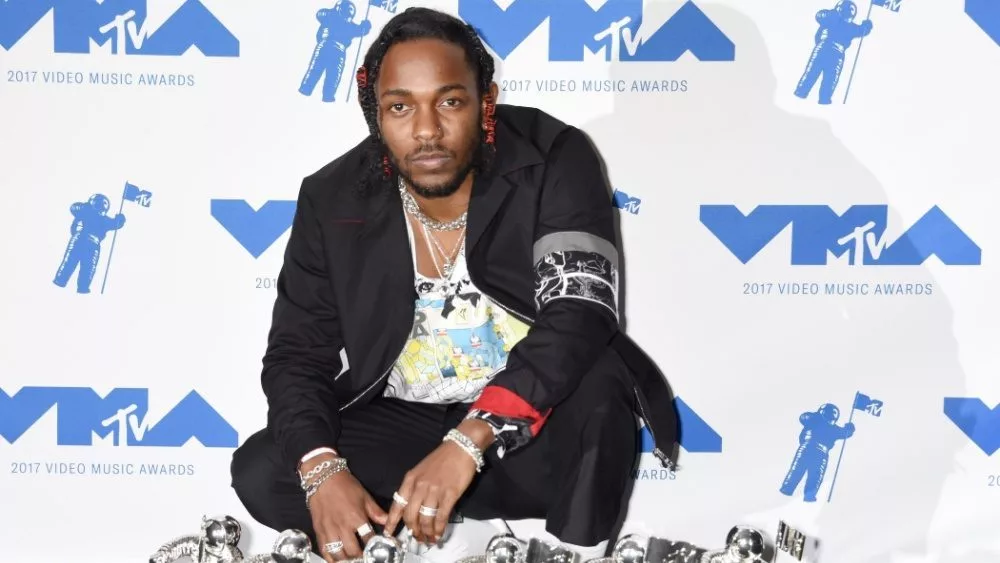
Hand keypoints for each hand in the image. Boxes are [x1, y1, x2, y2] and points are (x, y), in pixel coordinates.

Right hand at [304, 455, 386, 561]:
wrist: (323, 478)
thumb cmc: (344, 485)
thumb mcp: (364, 496)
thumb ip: (376, 512)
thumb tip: (387, 521)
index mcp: (356, 517)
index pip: (369, 539)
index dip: (375, 547)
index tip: (379, 550)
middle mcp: (342, 526)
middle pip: (353, 551)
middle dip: (361, 557)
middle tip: (366, 558)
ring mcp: (329, 530)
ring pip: (338, 554)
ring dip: (347, 560)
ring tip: (353, 561)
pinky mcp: (319, 531)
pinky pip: (324, 550)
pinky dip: (331, 558)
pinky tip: (337, 561)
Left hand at [384, 421, 493, 543]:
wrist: (461, 447)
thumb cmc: (443, 458)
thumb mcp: (421, 470)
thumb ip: (415, 487)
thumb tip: (414, 507)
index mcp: (410, 479)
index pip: (397, 504)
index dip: (392, 521)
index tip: (389, 533)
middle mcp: (419, 486)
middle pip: (410, 516)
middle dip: (414, 531)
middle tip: (417, 538)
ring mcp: (434, 490)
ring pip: (425, 519)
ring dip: (427, 533)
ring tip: (429, 539)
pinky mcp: (449, 494)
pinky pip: (441, 517)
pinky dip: (439, 528)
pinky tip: (439, 534)